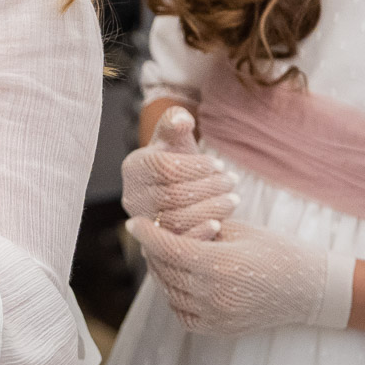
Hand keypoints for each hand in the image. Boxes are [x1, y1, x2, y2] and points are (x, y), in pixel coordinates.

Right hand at [121, 105, 236, 236]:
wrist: (176, 192)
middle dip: (207, 187)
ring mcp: (143, 224)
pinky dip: (200, 234)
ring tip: (233, 198)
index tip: (219, 164)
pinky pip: (178, 243)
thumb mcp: (175, 139)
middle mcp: (131, 197)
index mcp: (133, 168)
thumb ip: (175, 122)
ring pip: (176, 220)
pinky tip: (221, 223)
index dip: (194, 166)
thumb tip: (181, 119)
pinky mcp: (157, 245)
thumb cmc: (178, 162)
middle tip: (232, 181)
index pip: (163, 168)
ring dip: (209, 209)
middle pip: (171, 195)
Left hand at [128, 218, 354, 334]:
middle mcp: (214, 294)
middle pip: (164, 270)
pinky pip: (183, 314)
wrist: (309, 288)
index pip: (168, 248)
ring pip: (169, 292)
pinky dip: (175, 297)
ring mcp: (217, 316)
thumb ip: (200, 228)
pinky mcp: (221, 329)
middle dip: (153, 250)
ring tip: (167, 255)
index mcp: (219, 264)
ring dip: (163, 272)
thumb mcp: (238, 230)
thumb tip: (164, 226)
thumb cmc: (276, 250)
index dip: (147, 234)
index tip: (133, 222)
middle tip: (152, 235)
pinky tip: (182, 280)